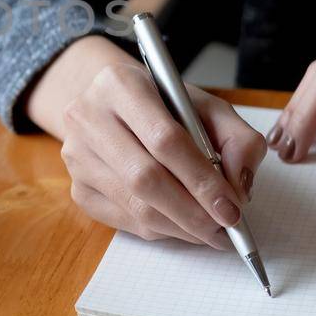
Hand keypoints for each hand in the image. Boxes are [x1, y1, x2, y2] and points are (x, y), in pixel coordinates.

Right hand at [38, 38, 266, 245]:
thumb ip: (237, 139)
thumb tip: (238, 187)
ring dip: (180, 226)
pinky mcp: (77, 188)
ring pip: (134, 206)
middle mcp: (87, 117)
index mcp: (120, 84)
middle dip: (192, 211)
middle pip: (144, 178)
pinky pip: (124, 221)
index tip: (231, 207)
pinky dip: (161, 230)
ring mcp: (77, 156)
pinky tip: (181, 224)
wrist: (112, 107)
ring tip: (211, 230)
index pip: (164, 139)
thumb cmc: (164, 107)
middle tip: (224, 227)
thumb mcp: (207, 107)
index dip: (201, 179)